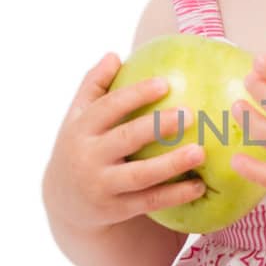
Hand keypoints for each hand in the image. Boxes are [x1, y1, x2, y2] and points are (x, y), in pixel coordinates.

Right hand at [42, 52, 210, 230]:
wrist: (65, 203)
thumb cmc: (81, 147)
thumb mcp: (77, 118)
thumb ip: (93, 87)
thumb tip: (114, 55)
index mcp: (81, 129)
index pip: (108, 107)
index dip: (135, 94)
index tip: (165, 83)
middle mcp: (88, 157)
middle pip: (126, 139)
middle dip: (158, 126)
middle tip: (190, 114)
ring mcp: (101, 185)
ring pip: (140, 175)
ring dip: (171, 164)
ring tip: (201, 151)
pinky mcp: (116, 209)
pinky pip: (149, 201)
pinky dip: (174, 195)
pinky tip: (199, 186)